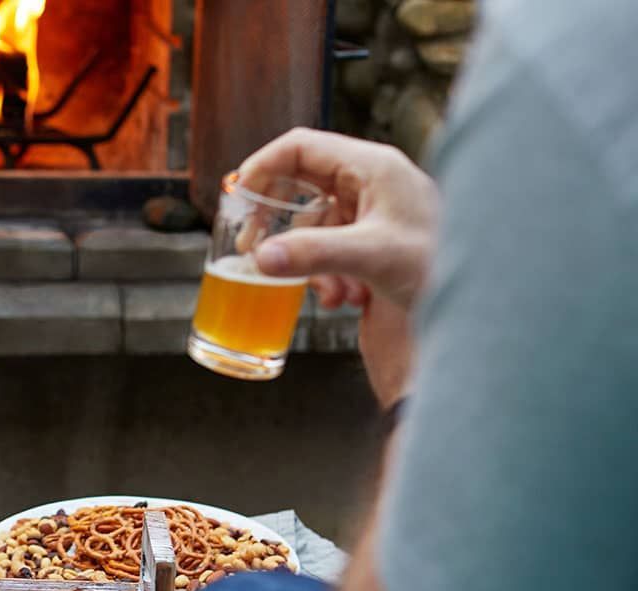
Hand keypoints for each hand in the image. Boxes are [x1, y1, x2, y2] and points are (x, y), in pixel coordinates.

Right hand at [238, 128, 438, 406]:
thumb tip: (261, 257)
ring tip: (319, 288)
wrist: (476, 321)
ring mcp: (371, 218)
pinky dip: (321, 275)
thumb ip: (312, 254)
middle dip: (275, 216)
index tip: (237, 194)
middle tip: (252, 244)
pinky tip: (342, 299)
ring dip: (303, 256)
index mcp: (375, 167)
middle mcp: (372, 186)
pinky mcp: (371, 249)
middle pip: (301, 183)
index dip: (264, 166)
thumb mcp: (372, 258)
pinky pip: (325, 250)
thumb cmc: (440, 273)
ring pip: (310, 224)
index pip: (302, 147)